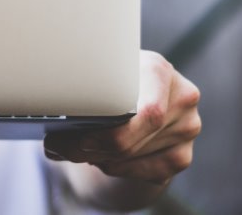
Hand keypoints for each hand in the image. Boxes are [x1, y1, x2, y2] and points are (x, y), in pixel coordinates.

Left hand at [44, 50, 200, 185]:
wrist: (138, 98)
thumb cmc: (113, 82)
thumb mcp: (101, 73)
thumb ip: (86, 90)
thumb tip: (54, 128)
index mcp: (157, 68)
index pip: (146, 112)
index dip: (108, 132)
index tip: (77, 138)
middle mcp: (181, 96)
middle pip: (133, 138)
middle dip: (89, 147)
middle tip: (57, 147)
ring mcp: (188, 127)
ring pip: (133, 157)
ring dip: (98, 158)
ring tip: (73, 149)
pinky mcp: (183, 155)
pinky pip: (146, 173)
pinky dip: (118, 169)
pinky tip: (102, 159)